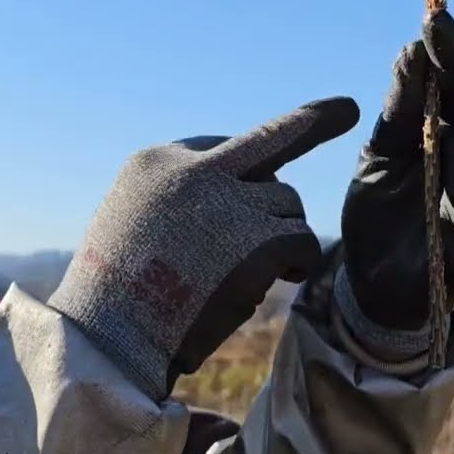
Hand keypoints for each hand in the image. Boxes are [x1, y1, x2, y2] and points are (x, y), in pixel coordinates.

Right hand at [48, 97, 359, 399]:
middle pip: (270, 139)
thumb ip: (178, 201)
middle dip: (314, 121)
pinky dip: (299, 261)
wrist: (106, 344)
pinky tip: (285, 277)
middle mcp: (194, 172)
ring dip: (282, 236)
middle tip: (347, 109)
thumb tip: (243, 202)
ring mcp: (228, 203)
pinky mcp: (257, 241)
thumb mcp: (130, 224)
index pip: (217, 148)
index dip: (238, 175)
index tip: (258, 176)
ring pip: (287, 203)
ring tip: (252, 272)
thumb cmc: (115, 299)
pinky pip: (303, 239)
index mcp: (155, 163)